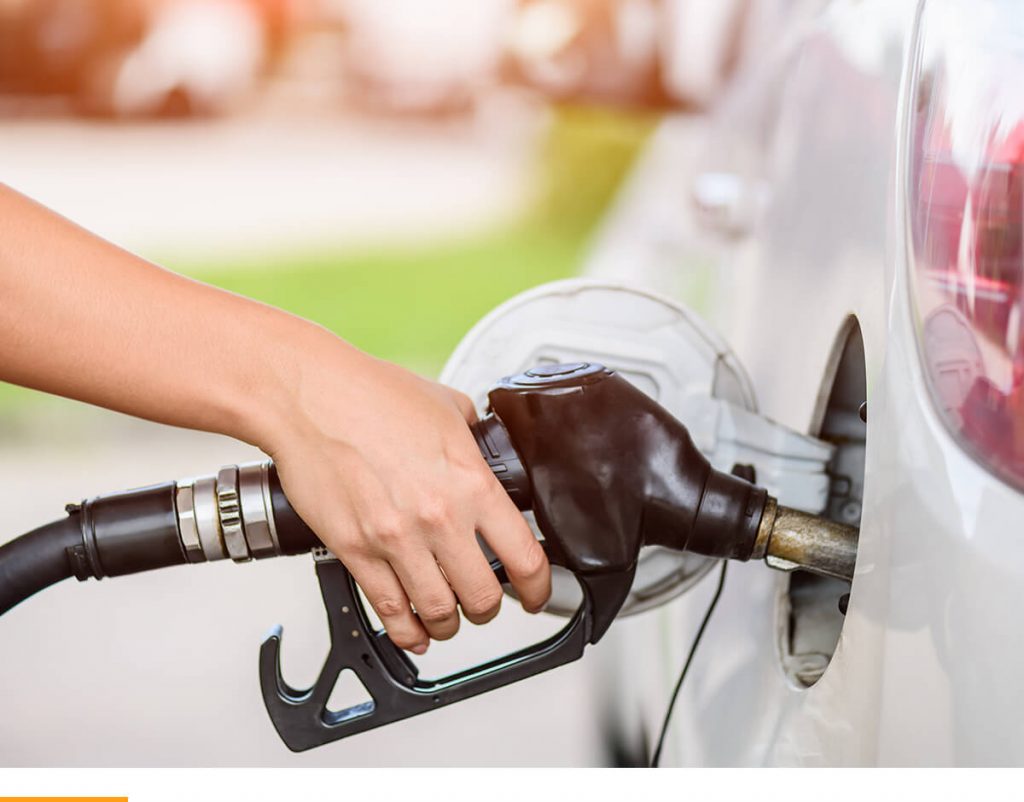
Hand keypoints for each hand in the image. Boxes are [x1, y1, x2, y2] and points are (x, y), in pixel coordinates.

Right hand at [258, 327, 550, 653]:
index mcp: (470, 483)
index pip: (525, 557)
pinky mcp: (355, 551)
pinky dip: (406, 631)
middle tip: (486, 603)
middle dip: (489, 609)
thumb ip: (474, 437)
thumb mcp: (447, 406)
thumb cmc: (371, 394)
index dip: (538, 588)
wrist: (309, 397)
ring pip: (437, 612)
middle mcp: (438, 518)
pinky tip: (413, 631)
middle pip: (482, 597)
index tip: (535, 594)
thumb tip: (485, 448)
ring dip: (448, 624)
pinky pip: (388, 610)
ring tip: (448, 619)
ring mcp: (395, 540)